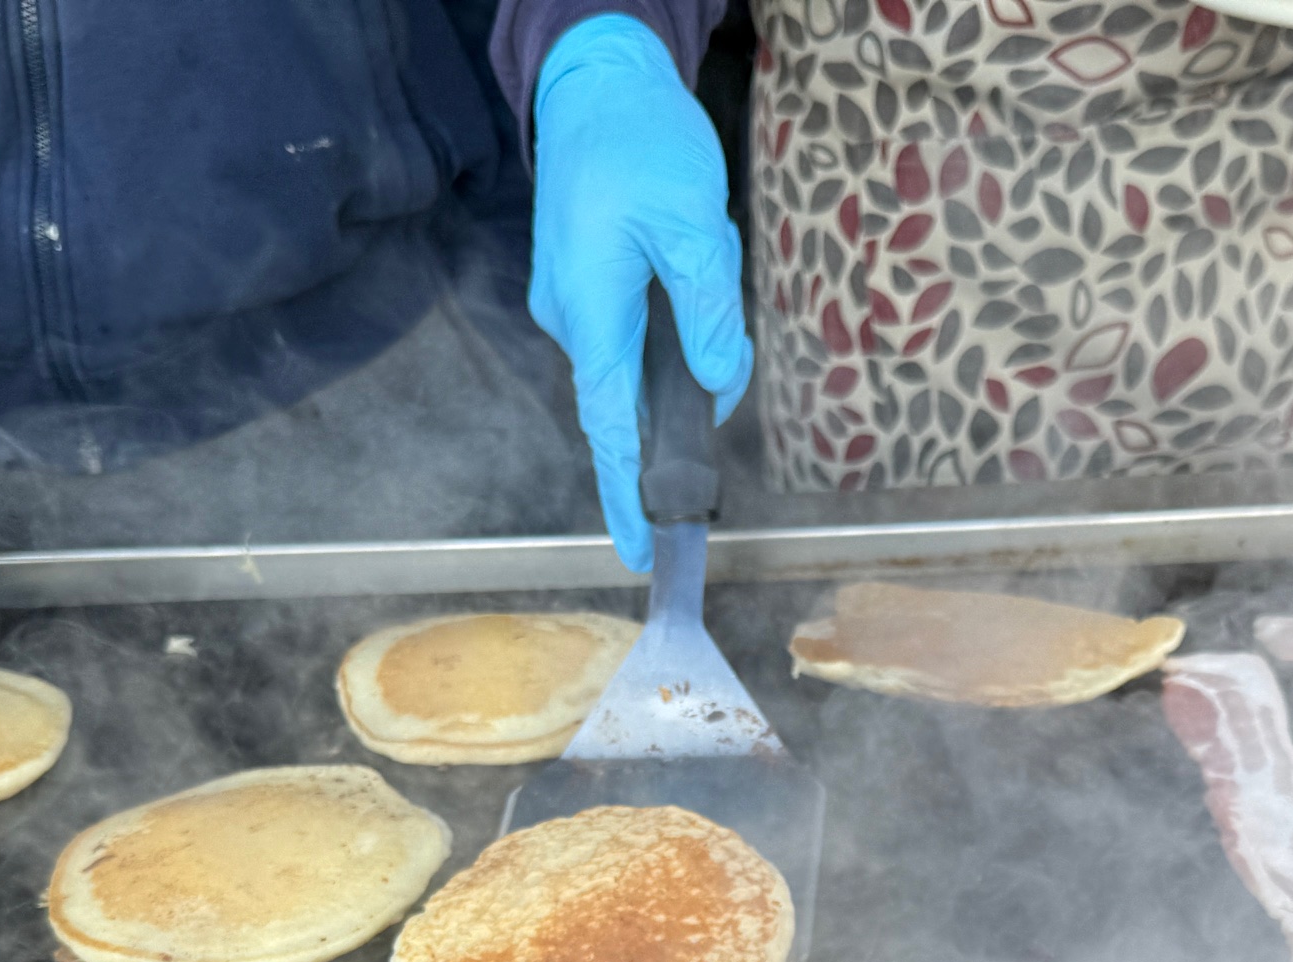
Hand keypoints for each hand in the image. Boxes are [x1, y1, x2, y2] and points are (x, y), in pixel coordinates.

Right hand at [529, 15, 751, 573]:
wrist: (594, 82)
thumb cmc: (641, 144)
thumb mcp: (693, 223)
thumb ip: (707, 312)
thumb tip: (715, 387)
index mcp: (592, 310)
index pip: (609, 427)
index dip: (628, 493)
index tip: (641, 548)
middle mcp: (572, 317)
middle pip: (635, 394)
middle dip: (688, 386)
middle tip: (720, 329)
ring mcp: (573, 302)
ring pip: (643, 358)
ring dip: (686, 336)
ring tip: (699, 250)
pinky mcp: (583, 285)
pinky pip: (633, 328)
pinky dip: (669, 315)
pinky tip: (686, 259)